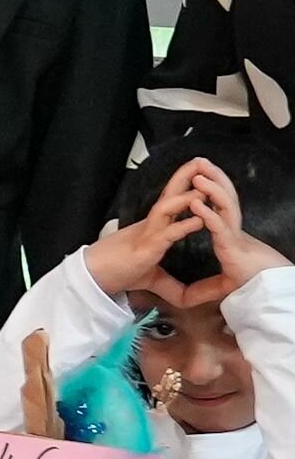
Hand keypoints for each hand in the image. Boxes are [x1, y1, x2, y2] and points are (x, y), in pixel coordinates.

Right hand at [86, 160, 205, 303]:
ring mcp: (147, 234)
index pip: (173, 203)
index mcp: (155, 229)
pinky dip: (183, 225)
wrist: (97, 279)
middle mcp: (151, 226)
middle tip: (203, 161)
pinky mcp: (145, 248)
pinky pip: (166, 232)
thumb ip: (177, 288)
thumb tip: (197, 299)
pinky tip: (199, 219)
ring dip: (185, 196)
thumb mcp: (157, 282)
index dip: (187, 188)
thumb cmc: (122, 274)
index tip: (205, 176)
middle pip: (170, 195)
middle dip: (186, 177)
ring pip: (167, 208)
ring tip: (205, 185)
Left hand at [192, 162, 293, 290]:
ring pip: (226, 207)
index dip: (214, 188)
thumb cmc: (250, 287)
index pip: (222, 205)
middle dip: (214, 177)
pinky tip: (195, 202)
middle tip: (200, 161)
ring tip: (198, 173)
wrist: (267, 298)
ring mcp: (234, 237)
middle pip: (225, 198)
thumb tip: (192, 293)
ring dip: (212, 189)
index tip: (201, 173)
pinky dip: (207, 213)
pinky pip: (220, 227)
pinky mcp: (233, 248)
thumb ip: (207, 285)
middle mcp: (233, 231)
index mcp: (229, 234)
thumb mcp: (224, 283)